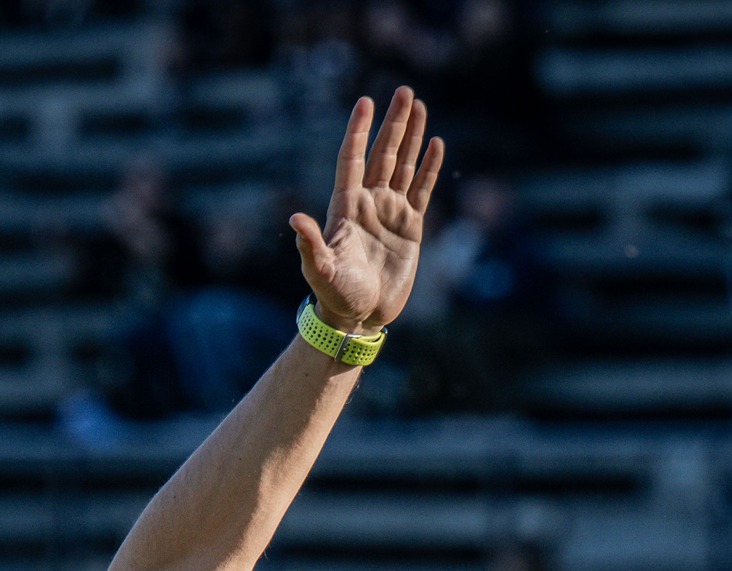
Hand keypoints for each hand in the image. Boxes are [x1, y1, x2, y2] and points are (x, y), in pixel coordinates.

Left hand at [291, 88, 444, 334]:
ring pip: (402, 165)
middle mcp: (368, 203)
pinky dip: (429, 167)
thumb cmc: (336, 296)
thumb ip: (311, 246)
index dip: (358, 132)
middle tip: (403, 91)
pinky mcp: (409, 227)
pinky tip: (435, 143)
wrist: (361, 318)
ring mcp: (390, 212)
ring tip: (418, 105)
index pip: (352, 160)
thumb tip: (296, 219)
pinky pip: (421, 190)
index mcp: (346, 208)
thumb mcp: (321, 272)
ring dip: (411, 136)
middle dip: (393, 123)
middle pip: (381, 154)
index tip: (365, 102)